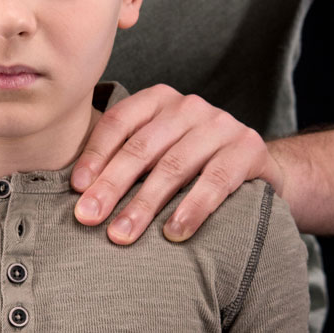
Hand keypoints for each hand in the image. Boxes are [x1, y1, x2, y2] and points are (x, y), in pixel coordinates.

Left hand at [70, 84, 281, 243]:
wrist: (256, 164)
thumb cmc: (193, 161)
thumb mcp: (159, 150)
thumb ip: (126, 159)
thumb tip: (78, 192)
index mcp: (160, 100)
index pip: (120, 122)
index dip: (96, 154)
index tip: (77, 188)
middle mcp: (190, 106)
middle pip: (142, 146)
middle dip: (111, 185)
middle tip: (87, 218)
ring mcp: (221, 125)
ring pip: (174, 166)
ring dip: (144, 205)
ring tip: (121, 234)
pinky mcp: (249, 148)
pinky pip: (216, 181)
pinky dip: (192, 208)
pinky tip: (173, 232)